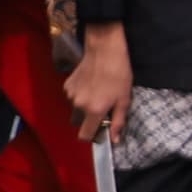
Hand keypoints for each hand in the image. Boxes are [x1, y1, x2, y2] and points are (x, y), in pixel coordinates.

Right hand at [65, 26, 131, 142]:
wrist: (104, 52)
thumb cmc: (119, 75)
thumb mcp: (124, 100)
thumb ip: (118, 122)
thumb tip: (114, 140)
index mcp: (94, 111)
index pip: (84, 135)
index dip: (91, 137)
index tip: (100, 131)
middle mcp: (78, 105)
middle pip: (79, 122)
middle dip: (89, 120)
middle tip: (103, 107)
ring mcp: (70, 95)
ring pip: (76, 108)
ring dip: (85, 106)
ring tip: (99, 92)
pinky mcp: (67, 85)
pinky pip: (73, 96)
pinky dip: (81, 95)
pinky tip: (91, 83)